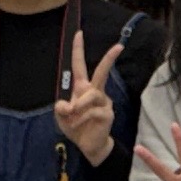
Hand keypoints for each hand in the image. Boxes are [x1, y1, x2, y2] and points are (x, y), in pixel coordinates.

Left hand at [54, 33, 125, 164]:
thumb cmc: (76, 127)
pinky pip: (93, 111)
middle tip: (119, 46)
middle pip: (102, 72)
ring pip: (92, 95)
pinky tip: (78, 125)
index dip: (78, 50)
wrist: (89, 146)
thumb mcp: (62, 117)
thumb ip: (61, 108)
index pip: (80, 65)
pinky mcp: (108, 113)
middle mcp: (95, 91)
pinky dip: (81, 118)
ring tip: (72, 117)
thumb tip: (67, 105)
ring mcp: (104, 102)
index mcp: (82, 88)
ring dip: (79, 106)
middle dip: (109, 59)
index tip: (79, 34)